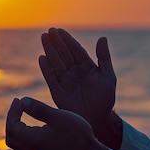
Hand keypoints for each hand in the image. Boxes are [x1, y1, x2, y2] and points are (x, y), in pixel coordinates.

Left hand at [5, 97, 108, 149]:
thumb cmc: (77, 135)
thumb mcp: (58, 117)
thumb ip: (38, 109)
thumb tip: (22, 101)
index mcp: (33, 141)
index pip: (12, 126)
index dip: (12, 112)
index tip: (18, 100)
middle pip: (11, 137)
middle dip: (11, 121)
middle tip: (18, 107)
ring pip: (17, 145)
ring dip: (16, 130)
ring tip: (22, 117)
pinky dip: (23, 138)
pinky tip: (33, 129)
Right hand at [39, 28, 117, 142]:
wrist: (98, 119)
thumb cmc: (105, 99)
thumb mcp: (108, 77)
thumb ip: (104, 58)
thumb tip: (102, 37)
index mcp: (86, 67)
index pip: (75, 50)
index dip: (67, 40)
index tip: (59, 30)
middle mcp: (74, 72)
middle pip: (63, 54)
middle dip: (56, 43)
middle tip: (49, 31)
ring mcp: (65, 81)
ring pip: (56, 63)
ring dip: (50, 51)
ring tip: (43, 38)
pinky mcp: (58, 92)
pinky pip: (51, 78)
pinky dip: (46, 69)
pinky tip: (42, 58)